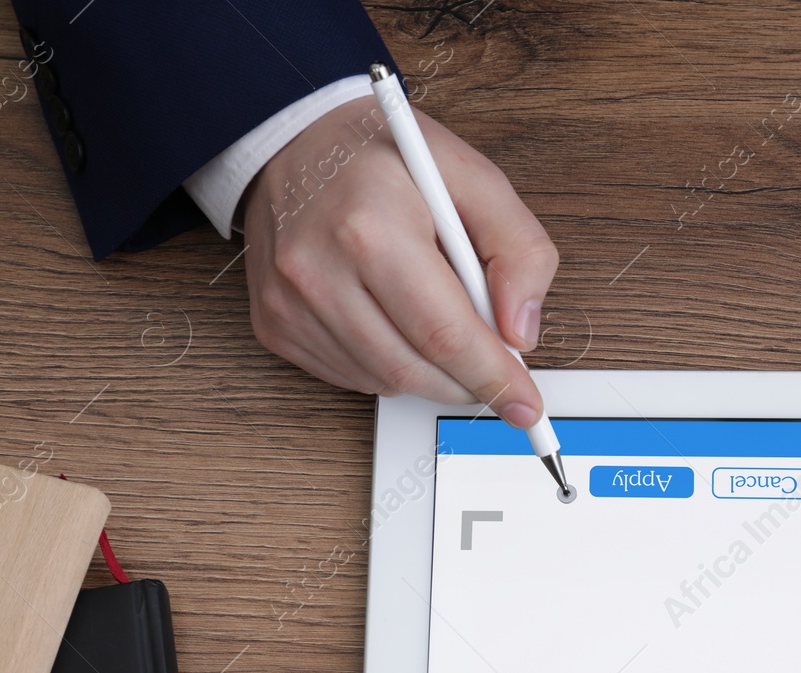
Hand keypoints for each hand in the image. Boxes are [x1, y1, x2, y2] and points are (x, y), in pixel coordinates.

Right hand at [242, 97, 558, 424]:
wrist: (294, 139)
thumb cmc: (384, 156)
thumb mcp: (474, 178)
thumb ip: (519, 250)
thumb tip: (521, 332)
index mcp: (372, 227)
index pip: (444, 333)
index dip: (494, 378)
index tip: (525, 406)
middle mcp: (319, 269)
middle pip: (415, 368)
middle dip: (468, 381)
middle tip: (496, 364)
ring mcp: (289, 303)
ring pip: (385, 381)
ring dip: (430, 373)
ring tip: (440, 321)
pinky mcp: (275, 324)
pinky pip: (352, 377)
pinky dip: (390, 366)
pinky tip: (396, 321)